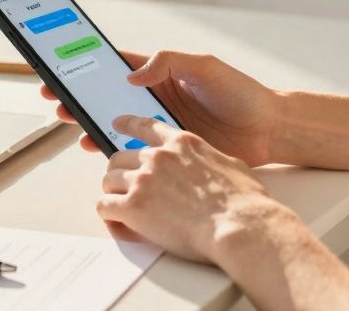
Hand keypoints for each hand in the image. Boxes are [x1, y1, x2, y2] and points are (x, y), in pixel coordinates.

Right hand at [40, 50, 276, 164]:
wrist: (268, 130)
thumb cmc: (241, 93)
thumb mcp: (205, 66)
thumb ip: (169, 62)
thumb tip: (134, 72)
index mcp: (162, 72)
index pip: (117, 64)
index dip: (88, 64)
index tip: (63, 64)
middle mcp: (155, 97)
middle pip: (107, 94)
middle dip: (80, 94)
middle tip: (56, 97)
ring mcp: (159, 124)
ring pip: (114, 121)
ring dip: (90, 120)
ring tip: (71, 121)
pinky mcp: (166, 149)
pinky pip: (131, 147)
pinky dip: (111, 146)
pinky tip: (96, 145)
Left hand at [95, 114, 292, 264]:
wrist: (239, 224)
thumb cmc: (244, 201)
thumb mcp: (232, 165)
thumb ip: (212, 160)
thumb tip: (213, 166)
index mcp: (182, 143)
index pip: (146, 126)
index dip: (128, 125)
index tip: (118, 124)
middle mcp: (158, 157)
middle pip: (120, 156)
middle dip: (120, 172)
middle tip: (124, 186)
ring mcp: (143, 179)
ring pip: (108, 180)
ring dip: (114, 194)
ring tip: (122, 209)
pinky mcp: (133, 205)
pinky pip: (104, 206)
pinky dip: (110, 216)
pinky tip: (119, 223)